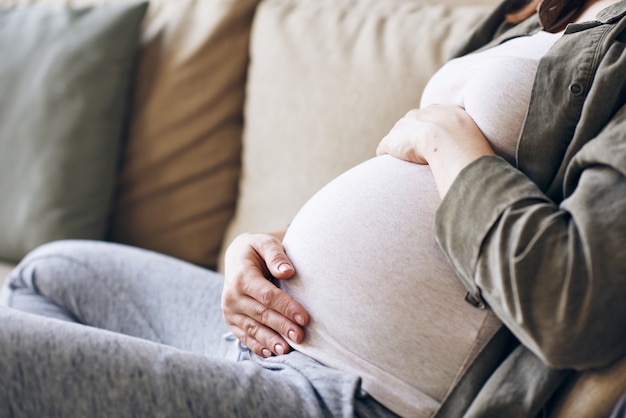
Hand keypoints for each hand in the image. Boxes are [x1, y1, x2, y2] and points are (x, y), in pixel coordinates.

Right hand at [221, 232, 308, 356]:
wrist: (237, 257)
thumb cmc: (257, 249)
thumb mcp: (265, 243)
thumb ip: (276, 255)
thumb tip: (287, 271)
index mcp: (241, 276)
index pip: (267, 296)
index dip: (286, 307)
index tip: (304, 318)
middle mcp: (232, 296)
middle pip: (261, 314)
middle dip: (282, 327)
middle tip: (300, 337)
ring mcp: (230, 310)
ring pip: (253, 329)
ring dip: (270, 341)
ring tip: (286, 351)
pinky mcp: (231, 321)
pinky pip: (244, 336)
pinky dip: (257, 346)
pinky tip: (270, 353)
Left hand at [376, 105, 494, 196]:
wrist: (447, 138)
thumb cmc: (467, 141)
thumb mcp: (477, 135)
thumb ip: (477, 141)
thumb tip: (489, 156)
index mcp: (440, 111)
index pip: (432, 117)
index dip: (432, 129)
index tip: (434, 139)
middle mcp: (420, 115)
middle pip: (411, 122)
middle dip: (412, 133)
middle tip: (416, 147)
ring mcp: (404, 128)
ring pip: (397, 135)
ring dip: (399, 146)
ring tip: (404, 158)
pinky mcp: (392, 142)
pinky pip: (385, 148)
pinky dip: (386, 155)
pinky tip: (389, 163)